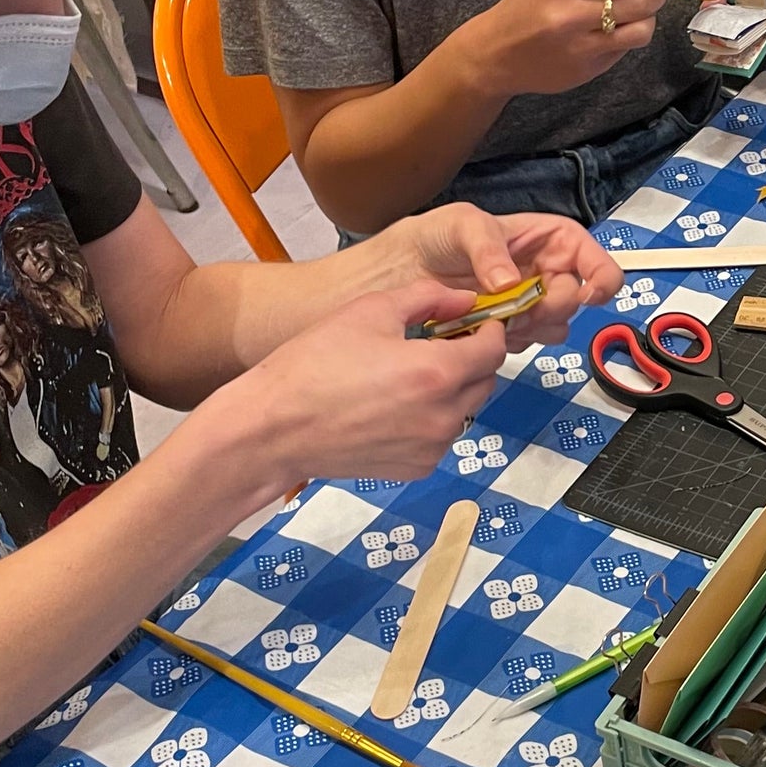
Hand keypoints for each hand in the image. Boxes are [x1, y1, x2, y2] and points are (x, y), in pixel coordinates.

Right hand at [213, 280, 513, 489]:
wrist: (271, 429)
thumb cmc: (314, 365)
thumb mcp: (371, 311)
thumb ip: (429, 297)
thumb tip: (466, 299)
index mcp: (437, 373)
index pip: (494, 348)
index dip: (488, 329)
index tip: (473, 320)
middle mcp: (443, 417)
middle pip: (485, 380)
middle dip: (470, 358)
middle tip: (437, 343)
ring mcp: (432, 448)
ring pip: (465, 409)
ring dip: (452, 389)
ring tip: (408, 374)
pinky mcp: (416, 469)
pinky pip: (441, 436)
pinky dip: (431, 418)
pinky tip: (393, 405)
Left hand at [363, 205, 623, 347]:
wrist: (396, 272)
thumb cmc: (433, 236)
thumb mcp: (461, 225)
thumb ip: (488, 249)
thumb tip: (510, 282)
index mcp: (545, 240)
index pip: (589, 256)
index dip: (601, 274)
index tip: (592, 294)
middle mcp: (543, 273)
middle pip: (575, 297)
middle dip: (555, 305)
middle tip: (524, 307)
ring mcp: (526, 305)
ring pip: (554, 325)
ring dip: (532, 326)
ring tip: (497, 316)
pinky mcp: (508, 331)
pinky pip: (526, 343)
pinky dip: (511, 341)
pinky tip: (486, 329)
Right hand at [472, 0, 668, 96]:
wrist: (494, 56)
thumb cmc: (525, 9)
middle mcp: (571, 18)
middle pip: (638, 3)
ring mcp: (582, 48)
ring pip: (641, 32)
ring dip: (650, 17)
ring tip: (642, 9)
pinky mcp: (588, 71)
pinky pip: (624, 50)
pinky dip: (629, 35)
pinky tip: (619, 27)